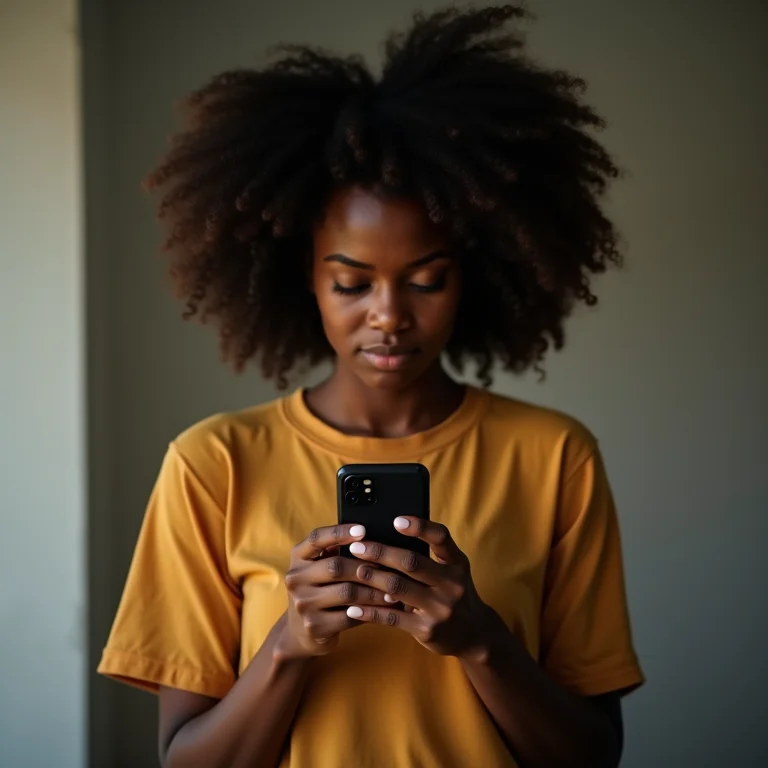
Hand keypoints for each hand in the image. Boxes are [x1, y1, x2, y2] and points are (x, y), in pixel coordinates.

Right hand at [277, 524, 393, 659]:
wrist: (301, 631)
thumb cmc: (321, 589)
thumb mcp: (319, 567)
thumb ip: (336, 552)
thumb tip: (372, 539)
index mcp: (298, 557)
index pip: (317, 538)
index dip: (340, 532)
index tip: (363, 529)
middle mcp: (295, 579)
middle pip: (336, 566)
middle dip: (367, 567)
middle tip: (391, 568)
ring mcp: (303, 604)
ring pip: (347, 593)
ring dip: (374, 592)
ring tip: (394, 591)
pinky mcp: (315, 626)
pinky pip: (350, 617)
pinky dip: (371, 612)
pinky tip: (385, 610)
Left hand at [345, 517, 497, 658]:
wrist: (474, 634)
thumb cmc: (453, 592)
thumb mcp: (453, 570)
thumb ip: (431, 555)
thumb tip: (391, 533)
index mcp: (457, 563)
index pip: (441, 538)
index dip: (419, 527)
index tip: (396, 520)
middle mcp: (452, 584)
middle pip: (411, 562)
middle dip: (380, 552)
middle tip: (357, 546)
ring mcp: (440, 608)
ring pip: (398, 588)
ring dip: (372, 577)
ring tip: (354, 570)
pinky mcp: (427, 630)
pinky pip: (392, 618)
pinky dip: (370, 612)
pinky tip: (354, 608)